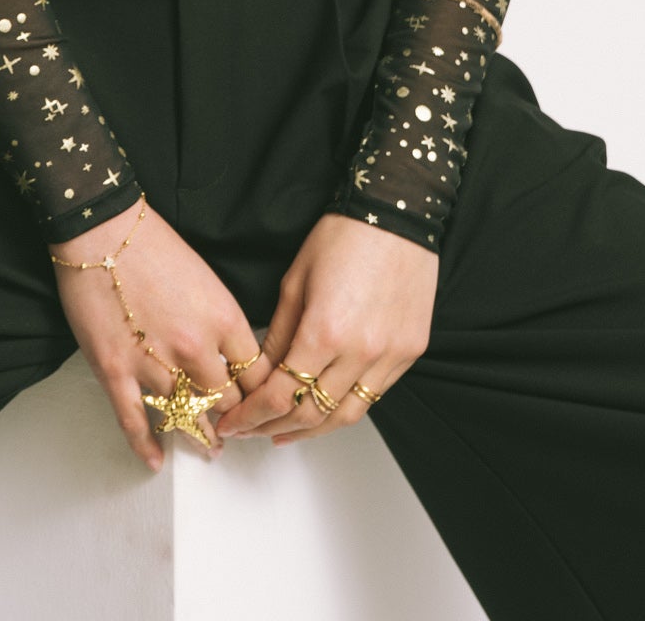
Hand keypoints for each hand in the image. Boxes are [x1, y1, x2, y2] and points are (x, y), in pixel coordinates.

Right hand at [49, 197, 260, 472]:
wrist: (102, 229)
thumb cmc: (153, 244)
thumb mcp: (207, 279)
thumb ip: (222, 321)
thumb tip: (231, 355)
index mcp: (223, 319)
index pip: (256, 375)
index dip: (260, 395)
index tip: (261, 406)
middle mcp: (195, 347)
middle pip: (225, 402)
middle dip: (233, 419)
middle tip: (236, 431)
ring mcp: (155, 363)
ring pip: (186, 417)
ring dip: (199, 436)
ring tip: (208, 447)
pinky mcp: (116, 370)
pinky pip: (135, 422)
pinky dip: (147, 445)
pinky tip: (156, 459)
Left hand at [213, 212, 436, 443]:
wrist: (396, 213)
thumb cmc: (343, 237)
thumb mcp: (295, 282)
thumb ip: (277, 335)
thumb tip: (260, 375)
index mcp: (325, 331)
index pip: (281, 395)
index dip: (252, 416)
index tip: (234, 422)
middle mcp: (361, 352)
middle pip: (312, 414)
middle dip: (274, 428)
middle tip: (252, 431)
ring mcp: (390, 356)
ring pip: (347, 415)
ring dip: (313, 429)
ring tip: (285, 431)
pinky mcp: (410, 352)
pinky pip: (374, 395)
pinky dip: (346, 407)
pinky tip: (326, 406)